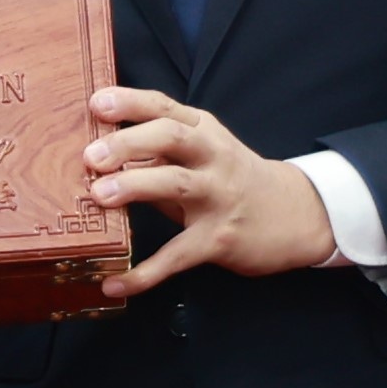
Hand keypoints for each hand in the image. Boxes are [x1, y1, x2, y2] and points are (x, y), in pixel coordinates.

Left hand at [85, 87, 341, 297]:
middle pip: (171, 137)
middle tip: (91, 156)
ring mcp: (219, 197)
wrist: (296, 216)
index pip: (164, 107)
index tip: (95, 103)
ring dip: (134, 186)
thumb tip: (97, 160)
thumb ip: (158, 154)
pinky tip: (115, 284)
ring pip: (175, 184)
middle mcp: (213, 157)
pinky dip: (145, 273)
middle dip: (128, 142)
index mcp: (204, 131)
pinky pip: (178, 255)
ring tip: (99, 195)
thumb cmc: (234, 181)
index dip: (129, 103)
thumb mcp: (204, 155)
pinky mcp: (219, 238)